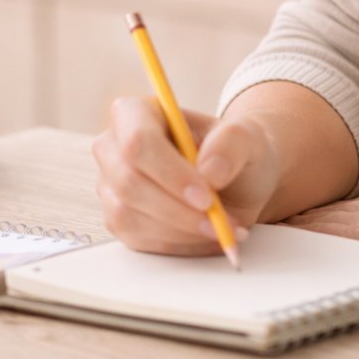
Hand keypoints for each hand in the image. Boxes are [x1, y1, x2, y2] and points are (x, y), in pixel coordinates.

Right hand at [92, 96, 281, 255]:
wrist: (234, 181)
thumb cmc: (233, 152)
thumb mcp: (248, 137)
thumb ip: (233, 142)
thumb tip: (210, 172)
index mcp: (136, 113)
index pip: (138, 141)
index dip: (169, 173)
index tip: (206, 197)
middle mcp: (113, 147)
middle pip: (129, 183)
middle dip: (178, 211)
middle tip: (221, 222)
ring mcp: (111, 185)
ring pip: (130, 216)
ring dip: (181, 232)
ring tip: (223, 229)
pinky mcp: (117, 219)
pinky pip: (137, 240)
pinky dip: (177, 245)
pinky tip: (206, 237)